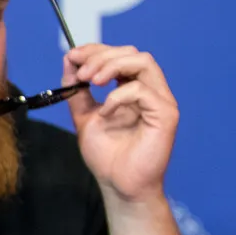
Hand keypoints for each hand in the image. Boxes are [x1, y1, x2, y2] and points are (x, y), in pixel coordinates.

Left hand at [63, 44, 177, 204]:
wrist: (118, 184)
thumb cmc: (107, 155)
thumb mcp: (84, 116)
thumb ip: (77, 90)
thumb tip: (69, 61)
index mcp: (133, 88)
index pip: (121, 54)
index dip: (96, 50)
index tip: (72, 57)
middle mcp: (151, 90)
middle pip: (132, 52)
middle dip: (101, 56)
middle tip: (80, 74)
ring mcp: (161, 101)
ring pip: (143, 62)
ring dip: (112, 66)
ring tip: (91, 82)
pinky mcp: (166, 114)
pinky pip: (142, 90)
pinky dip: (117, 96)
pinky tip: (105, 113)